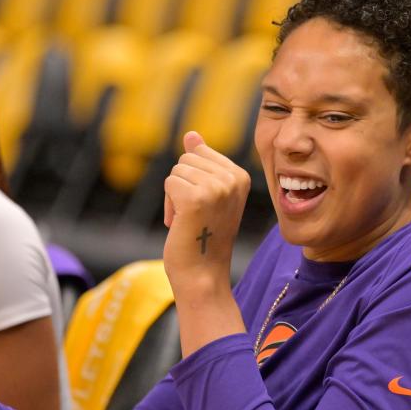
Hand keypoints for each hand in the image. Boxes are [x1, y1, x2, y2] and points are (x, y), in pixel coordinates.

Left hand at [163, 131, 249, 294]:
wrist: (204, 276)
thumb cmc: (203, 238)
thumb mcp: (208, 195)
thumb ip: (202, 163)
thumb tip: (191, 134)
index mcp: (241, 176)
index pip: (200, 153)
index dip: (192, 180)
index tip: (204, 207)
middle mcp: (233, 179)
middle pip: (187, 159)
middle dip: (181, 186)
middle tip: (194, 216)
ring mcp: (216, 188)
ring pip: (176, 171)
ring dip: (174, 198)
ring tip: (189, 222)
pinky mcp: (196, 198)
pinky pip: (169, 184)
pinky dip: (169, 205)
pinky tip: (181, 225)